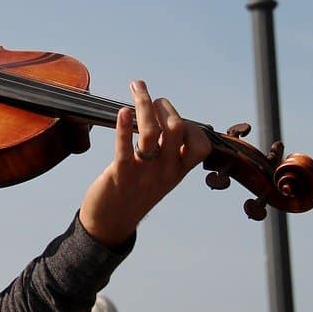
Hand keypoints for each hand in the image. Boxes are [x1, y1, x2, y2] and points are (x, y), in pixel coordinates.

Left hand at [78, 80, 211, 244]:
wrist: (111, 223)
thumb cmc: (135, 192)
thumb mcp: (161, 175)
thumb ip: (168, 151)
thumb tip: (166, 118)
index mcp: (178, 171)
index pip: (201, 146)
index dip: (190, 127)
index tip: (173, 120)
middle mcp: (166, 171)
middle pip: (176, 128)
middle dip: (164, 106)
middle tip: (151, 99)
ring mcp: (144, 173)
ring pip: (151, 131)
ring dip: (144, 104)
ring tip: (137, 88)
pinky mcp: (120, 174)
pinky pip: (124, 147)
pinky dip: (124, 126)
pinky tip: (122, 112)